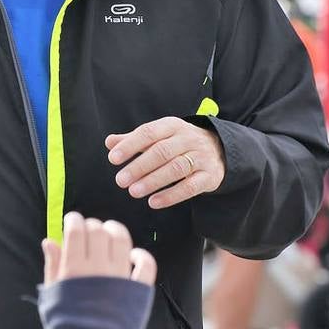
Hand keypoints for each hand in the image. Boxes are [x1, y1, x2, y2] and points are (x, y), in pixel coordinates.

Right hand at [42, 212, 156, 284]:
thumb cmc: (67, 325)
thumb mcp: (52, 295)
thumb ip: (52, 265)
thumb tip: (50, 241)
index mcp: (75, 268)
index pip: (77, 230)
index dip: (74, 220)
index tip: (73, 221)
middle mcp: (99, 268)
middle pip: (98, 231)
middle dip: (92, 224)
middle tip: (89, 230)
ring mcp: (120, 277)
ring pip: (122, 239)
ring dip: (115, 230)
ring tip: (110, 232)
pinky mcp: (138, 289)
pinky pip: (146, 264)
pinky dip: (141, 255)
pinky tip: (133, 255)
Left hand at [105, 117, 225, 209]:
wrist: (219, 149)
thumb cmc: (179, 143)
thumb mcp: (159, 136)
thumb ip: (134, 140)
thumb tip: (109, 142)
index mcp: (172, 126)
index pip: (148, 133)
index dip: (130, 145)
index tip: (113, 159)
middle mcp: (188, 139)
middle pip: (161, 152)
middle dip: (139, 166)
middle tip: (120, 180)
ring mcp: (200, 157)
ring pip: (175, 169)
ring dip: (153, 181)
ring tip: (133, 192)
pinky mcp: (209, 176)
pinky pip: (190, 187)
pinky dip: (171, 195)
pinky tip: (153, 202)